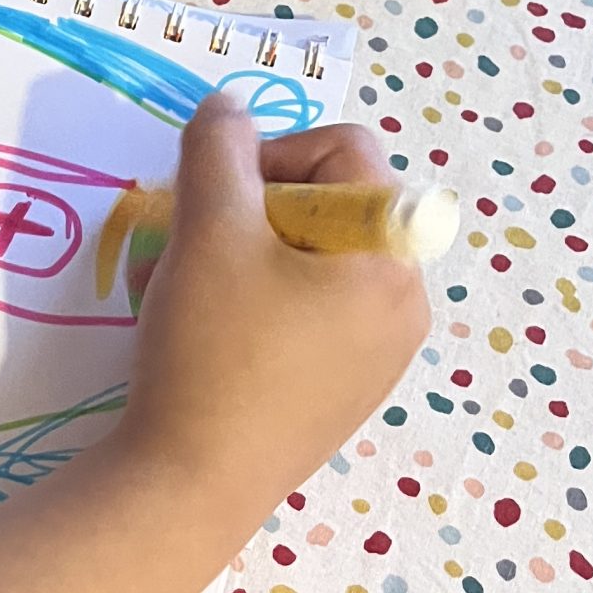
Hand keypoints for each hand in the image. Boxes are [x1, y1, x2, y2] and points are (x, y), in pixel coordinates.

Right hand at [116, 95, 430, 515]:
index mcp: (394, 258)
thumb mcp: (207, 228)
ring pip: (312, 258)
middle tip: (193, 241)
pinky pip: (308, 311)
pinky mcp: (343, 390)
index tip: (214, 197)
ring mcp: (378, 354)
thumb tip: (229, 107)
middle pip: (331, 203)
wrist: (191, 484)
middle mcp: (405, 304)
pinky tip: (204, 329)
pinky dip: (255, 300)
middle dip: (250, 208)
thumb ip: (217, 147)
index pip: (345, 150)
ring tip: (187, 286)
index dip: (270, 153)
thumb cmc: (210, 350)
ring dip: (243, 252)